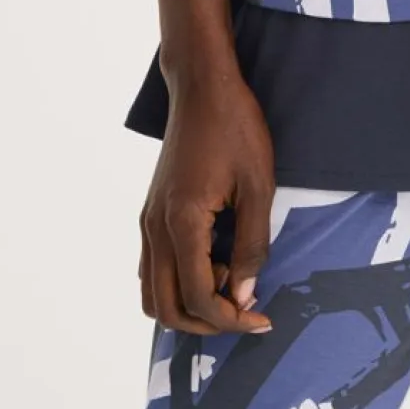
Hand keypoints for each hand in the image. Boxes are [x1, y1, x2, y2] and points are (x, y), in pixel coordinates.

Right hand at [139, 60, 276, 337]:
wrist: (202, 85)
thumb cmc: (234, 126)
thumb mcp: (258, 185)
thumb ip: (251, 246)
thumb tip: (243, 296)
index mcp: (182, 221)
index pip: (197, 297)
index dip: (230, 319)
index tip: (261, 318)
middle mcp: (156, 226)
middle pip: (166, 308)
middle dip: (206, 323)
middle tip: (244, 310)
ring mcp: (148, 219)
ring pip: (153, 292)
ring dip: (187, 305)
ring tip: (227, 284)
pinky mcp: (151, 211)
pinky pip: (152, 267)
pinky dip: (176, 283)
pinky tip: (211, 264)